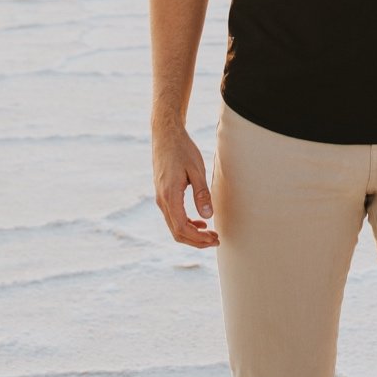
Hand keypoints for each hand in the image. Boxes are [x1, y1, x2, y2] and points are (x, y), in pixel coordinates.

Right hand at [152, 118, 219, 247]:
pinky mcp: (163, 195)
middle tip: (216, 239)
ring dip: (192, 234)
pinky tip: (200, 222)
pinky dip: (186, 224)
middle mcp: (162, 200)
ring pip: (174, 226)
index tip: (215, 238)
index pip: (182, 228)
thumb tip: (208, 216)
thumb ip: (202, 193)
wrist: (166, 135)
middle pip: (177, 232)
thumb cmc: (182, 149)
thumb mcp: (196, 169)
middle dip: (196, 241)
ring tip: (210, 234)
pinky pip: (173, 217)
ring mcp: (160, 198)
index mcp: (170, 196)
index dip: (199, 238)